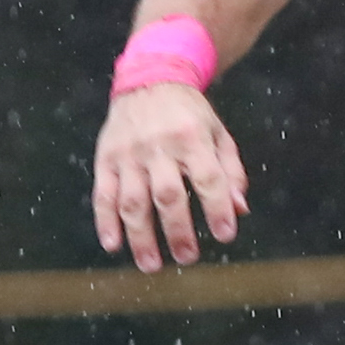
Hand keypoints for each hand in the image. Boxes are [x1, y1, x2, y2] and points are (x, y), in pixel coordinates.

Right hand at [92, 82, 248, 270]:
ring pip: (132, 200)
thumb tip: (240, 210)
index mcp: (192, 138)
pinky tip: (113, 245)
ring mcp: (128, 154)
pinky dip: (105, 221)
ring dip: (141, 236)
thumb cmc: (190, 115)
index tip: (225, 236)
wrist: (148, 79)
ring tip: (152, 265)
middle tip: (188, 258)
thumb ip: (231, 172)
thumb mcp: (218, 134)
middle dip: (178, 231)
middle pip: (168, 195)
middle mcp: (158, 146)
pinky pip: (104, 194)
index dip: (217, 209)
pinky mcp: (106, 158)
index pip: (208, 179)